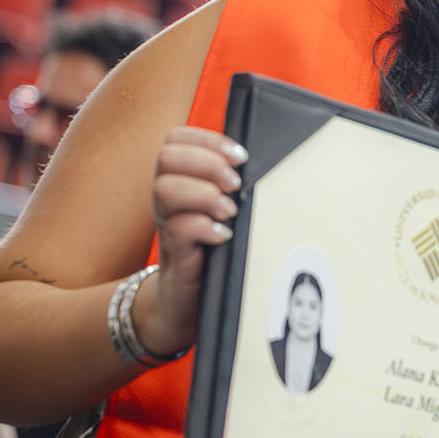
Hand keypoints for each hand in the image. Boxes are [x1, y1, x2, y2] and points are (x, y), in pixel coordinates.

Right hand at [137, 127, 245, 356]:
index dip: (207, 140)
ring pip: (165, 188)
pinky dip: (204, 227)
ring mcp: (166, 224)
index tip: (239, 157)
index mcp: (180, 180)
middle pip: (167, 157)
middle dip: (207, 163)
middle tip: (234, 184)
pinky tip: (223, 235)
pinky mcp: (174, 253)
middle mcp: (168, 199)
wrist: (187, 299)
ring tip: (229, 211)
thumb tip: (273, 162)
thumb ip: (234, 186)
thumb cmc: (211, 249)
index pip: (177, 138)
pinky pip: (177, 229)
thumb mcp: (223, 210)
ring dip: (204, 194)